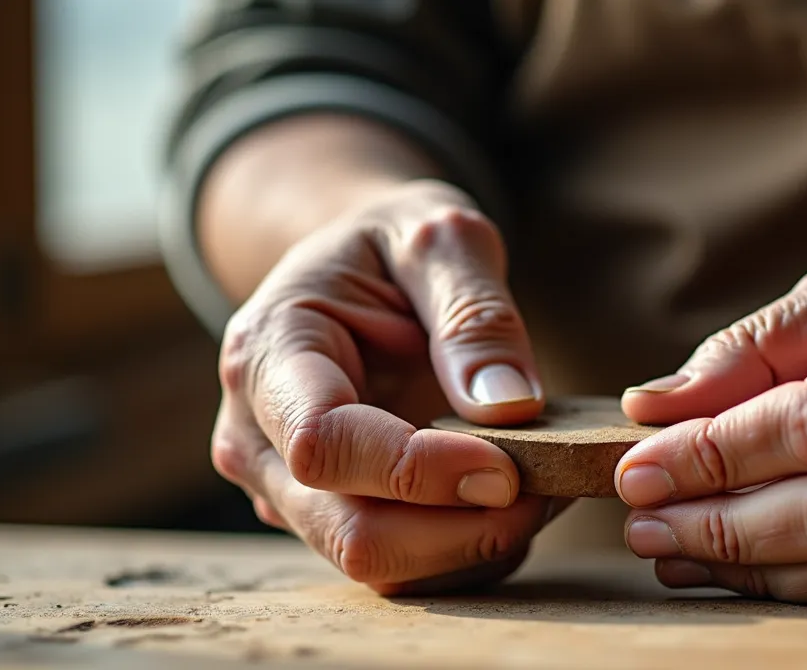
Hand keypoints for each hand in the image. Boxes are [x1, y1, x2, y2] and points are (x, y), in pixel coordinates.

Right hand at [210, 179, 562, 594]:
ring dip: (475, 547)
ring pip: (381, 567)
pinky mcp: (329, 520)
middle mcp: (257, 440)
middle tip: (550, 489)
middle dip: (463, 532)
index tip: (507, 466)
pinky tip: (516, 500)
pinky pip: (403, 567)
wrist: (354, 271)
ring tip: (545, 487)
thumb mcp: (441, 238)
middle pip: (351, 534)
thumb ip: (474, 312)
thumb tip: (508, 408)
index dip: (417, 471)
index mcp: (268, 356)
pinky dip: (470, 551)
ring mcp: (286, 492)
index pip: (324, 445)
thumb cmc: (392, 246)